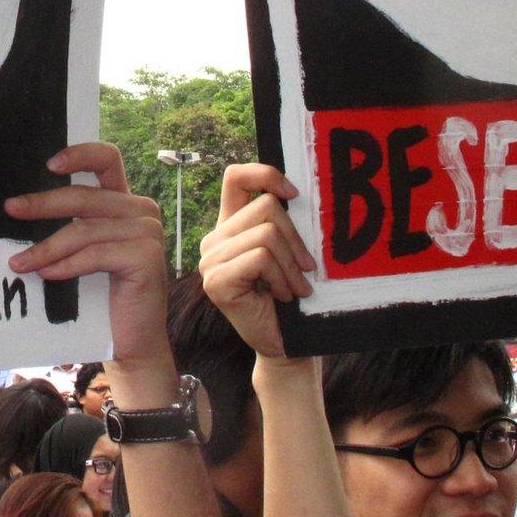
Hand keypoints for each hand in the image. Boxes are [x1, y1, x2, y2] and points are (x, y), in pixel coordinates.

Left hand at [6, 143, 169, 366]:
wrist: (131, 341)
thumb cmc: (101, 298)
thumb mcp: (81, 252)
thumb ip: (67, 225)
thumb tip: (18, 207)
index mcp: (125, 202)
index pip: (108, 159)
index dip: (79, 154)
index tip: (48, 165)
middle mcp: (141, 211)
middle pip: (85, 196)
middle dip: (43, 203)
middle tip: (11, 209)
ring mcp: (148, 232)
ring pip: (84, 230)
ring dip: (46, 247)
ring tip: (18, 263)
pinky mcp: (146, 257)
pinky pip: (95, 254)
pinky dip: (66, 265)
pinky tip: (46, 275)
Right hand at [197, 164, 315, 359]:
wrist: (286, 343)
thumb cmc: (292, 297)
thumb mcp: (289, 251)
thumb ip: (284, 222)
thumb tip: (299, 192)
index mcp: (231, 226)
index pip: (235, 177)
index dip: (265, 174)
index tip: (294, 195)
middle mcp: (215, 240)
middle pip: (265, 206)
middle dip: (296, 238)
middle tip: (306, 269)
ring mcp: (210, 261)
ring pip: (266, 234)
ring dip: (291, 264)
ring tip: (296, 288)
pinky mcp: (215, 282)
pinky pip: (260, 258)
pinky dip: (281, 277)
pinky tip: (282, 296)